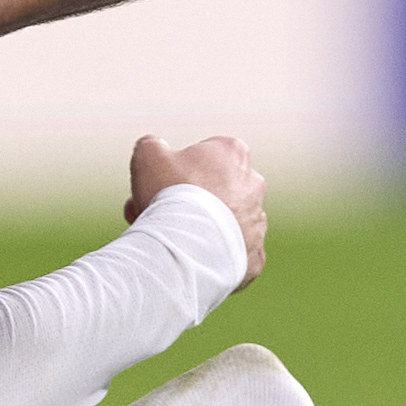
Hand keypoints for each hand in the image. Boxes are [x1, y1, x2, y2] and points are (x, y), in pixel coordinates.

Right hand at [129, 133, 266, 280]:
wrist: (188, 247)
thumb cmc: (171, 196)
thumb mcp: (148, 156)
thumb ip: (152, 145)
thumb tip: (153, 148)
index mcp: (232, 153)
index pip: (205, 155)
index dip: (176, 168)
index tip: (159, 183)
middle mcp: (253, 184)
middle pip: (214, 189)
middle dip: (187, 200)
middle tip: (157, 214)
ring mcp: (257, 222)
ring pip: (222, 223)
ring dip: (200, 228)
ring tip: (170, 240)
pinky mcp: (254, 255)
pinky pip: (231, 253)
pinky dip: (212, 256)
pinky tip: (190, 259)